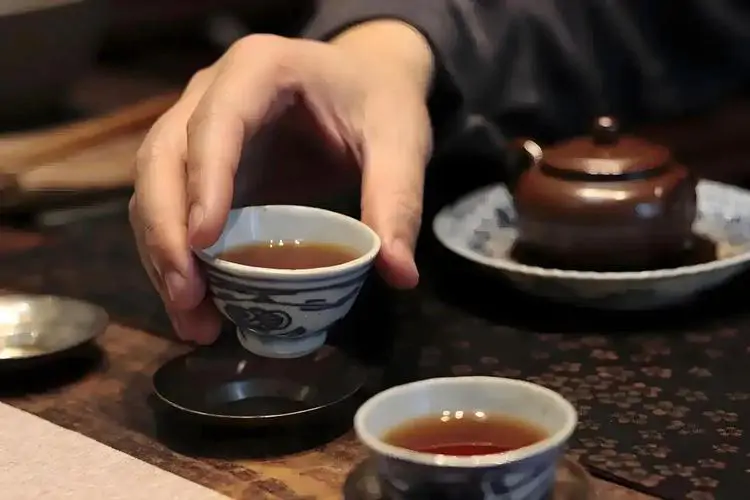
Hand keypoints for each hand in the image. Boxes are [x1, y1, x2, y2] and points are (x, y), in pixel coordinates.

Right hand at [129, 23, 433, 343]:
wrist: (365, 83)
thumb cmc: (379, 100)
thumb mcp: (401, 140)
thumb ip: (398, 200)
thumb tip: (399, 275)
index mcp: (259, 69)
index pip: (216, 123)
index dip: (204, 181)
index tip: (203, 243)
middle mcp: (211, 93)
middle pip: (162, 159)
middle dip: (167, 233)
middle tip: (189, 299)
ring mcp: (198, 129)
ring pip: (154, 190)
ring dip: (163, 257)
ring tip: (194, 320)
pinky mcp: (202, 167)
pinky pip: (173, 210)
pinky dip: (177, 258)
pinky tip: (199, 305)